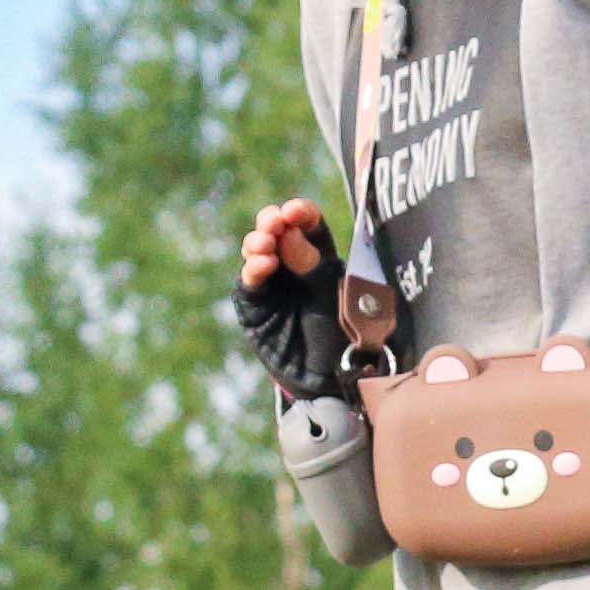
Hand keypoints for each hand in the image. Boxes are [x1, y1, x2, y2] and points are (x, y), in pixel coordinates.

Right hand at [234, 200, 352, 402]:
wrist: (328, 377)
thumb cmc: (339, 334)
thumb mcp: (333, 294)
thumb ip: (312, 265)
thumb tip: (288, 233)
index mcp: (318, 255)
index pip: (307, 224)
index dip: (300, 213)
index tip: (295, 211)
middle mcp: (291, 263)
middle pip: (277, 230)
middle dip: (272, 222)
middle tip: (275, 222)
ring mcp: (271, 282)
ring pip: (257, 251)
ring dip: (259, 242)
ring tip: (266, 245)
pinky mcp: (254, 304)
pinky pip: (250, 282)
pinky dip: (254, 269)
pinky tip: (262, 264)